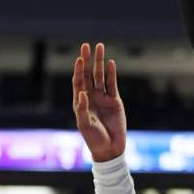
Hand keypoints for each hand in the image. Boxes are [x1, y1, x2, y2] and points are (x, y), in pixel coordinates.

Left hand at [72, 42, 126, 161]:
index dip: (79, 70)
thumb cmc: (93, 138)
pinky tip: (111, 63)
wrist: (110, 148)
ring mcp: (103, 97)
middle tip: (86, 45)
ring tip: (100, 47)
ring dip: (100, 62)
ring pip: (101, 76)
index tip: (80, 58)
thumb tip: (82, 93)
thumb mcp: (84, 125)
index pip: (78, 81)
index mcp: (80, 101)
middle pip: (89, 74)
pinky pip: (113, 84)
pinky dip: (112, 74)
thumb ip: (82, 109)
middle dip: (88, 60)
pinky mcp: (115, 101)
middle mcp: (91, 97)